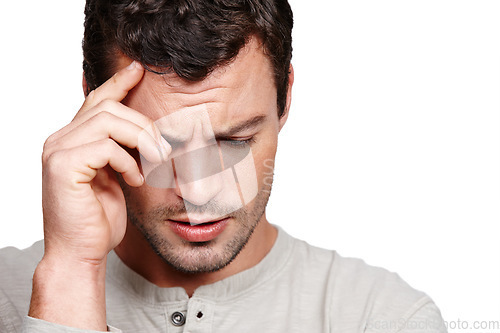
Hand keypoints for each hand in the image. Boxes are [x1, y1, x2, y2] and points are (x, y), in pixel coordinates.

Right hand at [29, 61, 169, 329]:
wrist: (81, 253)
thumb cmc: (99, 219)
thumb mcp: (116, 177)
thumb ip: (121, 151)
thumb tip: (147, 134)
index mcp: (72, 140)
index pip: (96, 101)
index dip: (118, 83)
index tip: (140, 70)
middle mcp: (59, 140)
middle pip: (107, 108)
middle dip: (144, 124)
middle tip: (165, 148)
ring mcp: (57, 152)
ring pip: (108, 121)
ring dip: (141, 140)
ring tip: (156, 163)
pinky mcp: (63, 167)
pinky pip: (105, 147)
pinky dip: (128, 162)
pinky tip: (135, 180)